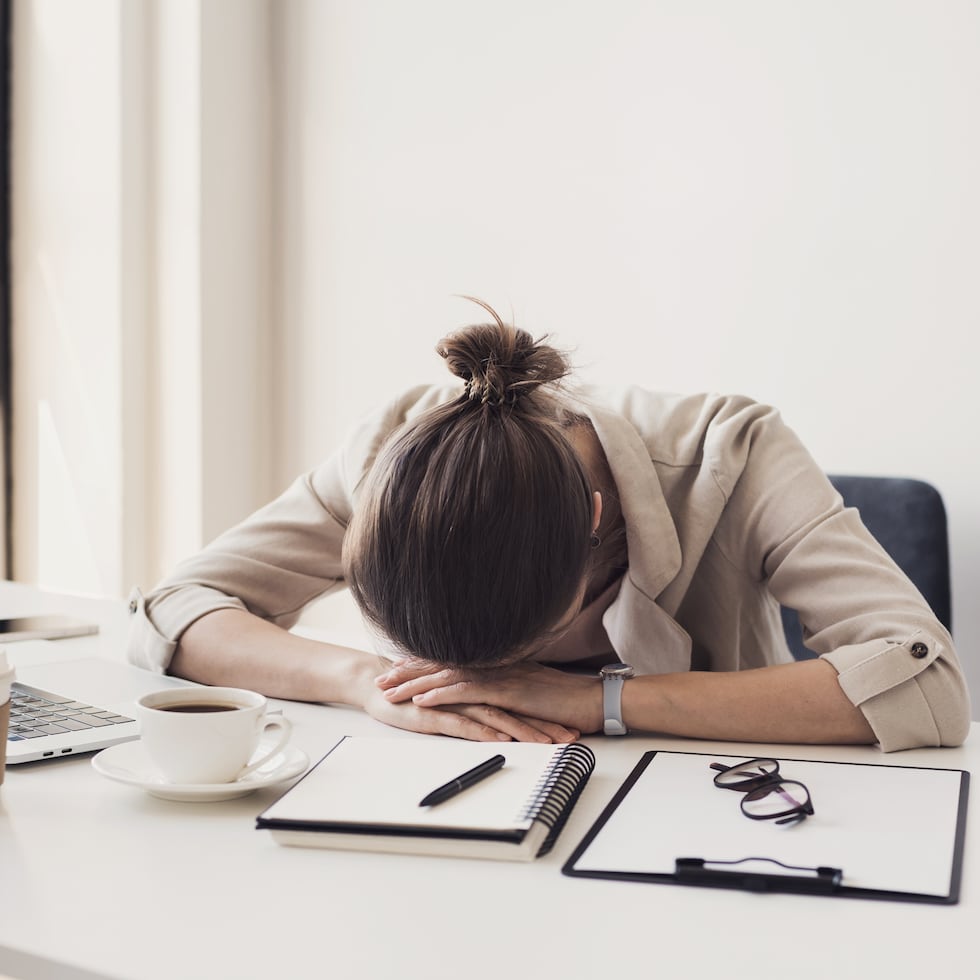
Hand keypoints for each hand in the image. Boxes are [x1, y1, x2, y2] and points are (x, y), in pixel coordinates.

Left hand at [377, 660, 604, 735]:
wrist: (593, 700)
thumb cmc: (565, 700)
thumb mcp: (528, 691)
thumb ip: (505, 689)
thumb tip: (485, 696)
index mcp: (497, 663)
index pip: (452, 661)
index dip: (423, 664)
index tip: (397, 668)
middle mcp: (495, 664)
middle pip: (443, 664)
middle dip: (409, 671)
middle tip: (381, 678)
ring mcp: (500, 675)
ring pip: (449, 676)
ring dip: (416, 683)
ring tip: (390, 691)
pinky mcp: (508, 691)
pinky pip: (469, 692)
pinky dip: (443, 694)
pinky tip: (423, 699)